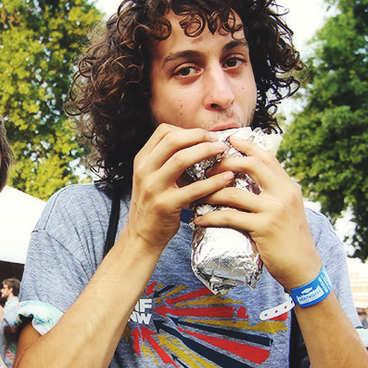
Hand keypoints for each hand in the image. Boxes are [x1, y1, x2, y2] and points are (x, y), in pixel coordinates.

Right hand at [126, 124, 232, 253]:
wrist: (141, 236)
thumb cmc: (153, 206)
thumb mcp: (152, 179)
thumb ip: (167, 161)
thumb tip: (198, 144)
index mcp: (142, 161)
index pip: (163, 132)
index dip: (187, 130)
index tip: (204, 136)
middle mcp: (144, 171)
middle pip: (173, 140)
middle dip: (199, 136)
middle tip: (217, 140)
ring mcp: (153, 188)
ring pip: (181, 159)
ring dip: (206, 151)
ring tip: (223, 152)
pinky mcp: (165, 205)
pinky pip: (194, 188)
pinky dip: (213, 181)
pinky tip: (226, 178)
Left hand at [195, 135, 321, 288]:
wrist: (304, 269)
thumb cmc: (291, 241)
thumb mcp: (287, 211)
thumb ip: (272, 196)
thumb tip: (247, 185)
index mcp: (288, 186)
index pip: (266, 157)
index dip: (246, 146)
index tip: (228, 139)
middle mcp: (284, 193)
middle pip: (250, 165)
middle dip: (223, 163)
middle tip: (204, 169)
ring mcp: (275, 209)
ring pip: (234, 192)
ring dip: (210, 192)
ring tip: (195, 194)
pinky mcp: (265, 227)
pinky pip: (230, 217)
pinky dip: (210, 217)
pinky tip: (198, 220)